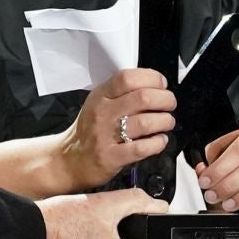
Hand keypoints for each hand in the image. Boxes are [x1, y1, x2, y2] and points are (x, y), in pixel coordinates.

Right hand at [55, 69, 176, 191]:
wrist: (69, 161)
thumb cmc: (88, 132)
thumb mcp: (97, 104)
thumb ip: (121, 93)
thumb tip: (153, 85)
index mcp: (100, 96)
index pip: (128, 77)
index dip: (152, 78)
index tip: (162, 85)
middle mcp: (102, 113)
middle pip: (143, 98)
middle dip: (165, 100)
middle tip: (169, 105)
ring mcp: (106, 136)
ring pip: (146, 122)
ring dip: (165, 121)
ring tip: (166, 123)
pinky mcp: (111, 157)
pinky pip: (142, 148)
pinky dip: (158, 143)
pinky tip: (159, 141)